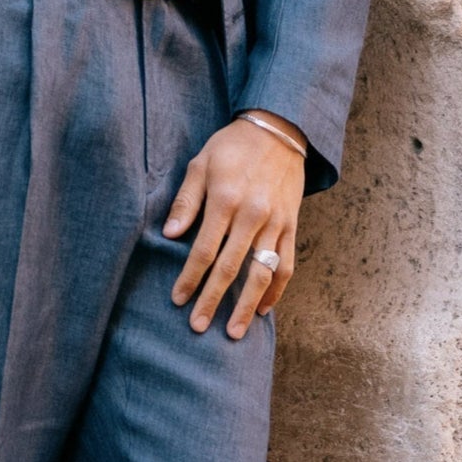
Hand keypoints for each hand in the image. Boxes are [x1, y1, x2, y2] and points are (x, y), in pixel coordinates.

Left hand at [164, 112, 305, 337]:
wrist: (280, 129)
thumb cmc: (232, 147)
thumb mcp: (201, 164)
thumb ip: (186, 201)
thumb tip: (169, 235)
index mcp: (226, 200)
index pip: (204, 250)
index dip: (190, 278)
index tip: (177, 300)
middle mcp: (253, 215)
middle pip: (230, 268)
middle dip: (212, 301)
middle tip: (197, 327)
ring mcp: (276, 223)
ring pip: (261, 274)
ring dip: (246, 306)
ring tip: (232, 332)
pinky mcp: (292, 226)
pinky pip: (286, 265)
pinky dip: (276, 290)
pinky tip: (262, 310)